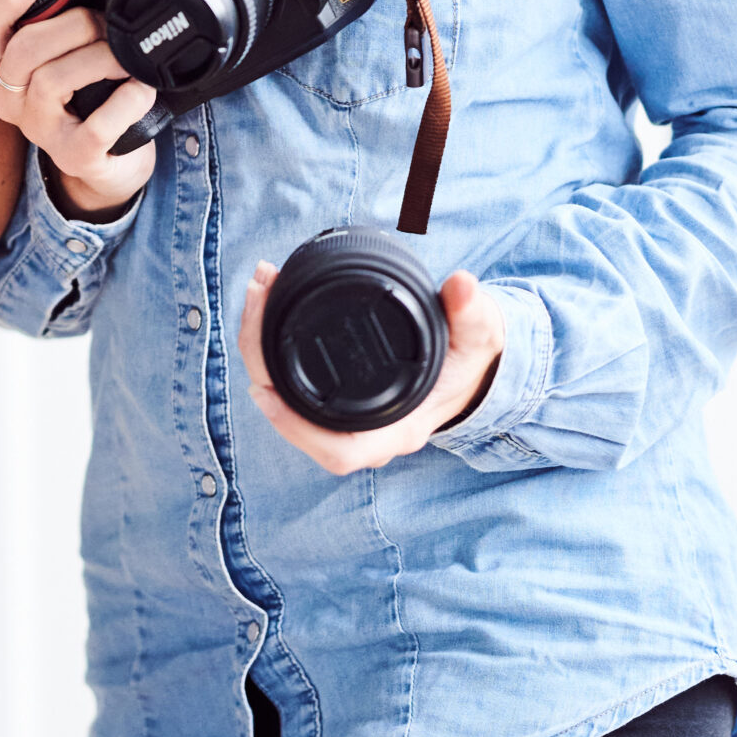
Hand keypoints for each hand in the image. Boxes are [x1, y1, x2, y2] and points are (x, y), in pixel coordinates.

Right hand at [0, 0, 157, 218]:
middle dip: (74, 25)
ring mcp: (38, 129)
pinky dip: (125, 104)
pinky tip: (141, 90)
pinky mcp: (72, 156)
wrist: (110, 157)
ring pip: (52, 81)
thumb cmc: (89, 88)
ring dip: (99, 59)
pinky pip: (94, 127)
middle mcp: (9, 95)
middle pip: (23, 48)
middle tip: (108, 21)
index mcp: (2, 59)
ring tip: (127, 56)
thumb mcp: (73, 39)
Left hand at [238, 266, 505, 473]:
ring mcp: (345, 418)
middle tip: (257, 296)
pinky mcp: (332, 397)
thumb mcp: (478, 335)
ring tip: (258, 290)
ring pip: (284, 396)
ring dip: (261, 347)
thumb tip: (462, 286)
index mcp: (398, 428)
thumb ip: (472, 312)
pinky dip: (271, 346)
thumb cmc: (469, 359)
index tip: (264, 391)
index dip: (295, 429)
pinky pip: (288, 382)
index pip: (338, 451)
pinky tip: (264, 308)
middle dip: (262, 359)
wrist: (468, 369)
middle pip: (293, 416)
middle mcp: (365, 432)